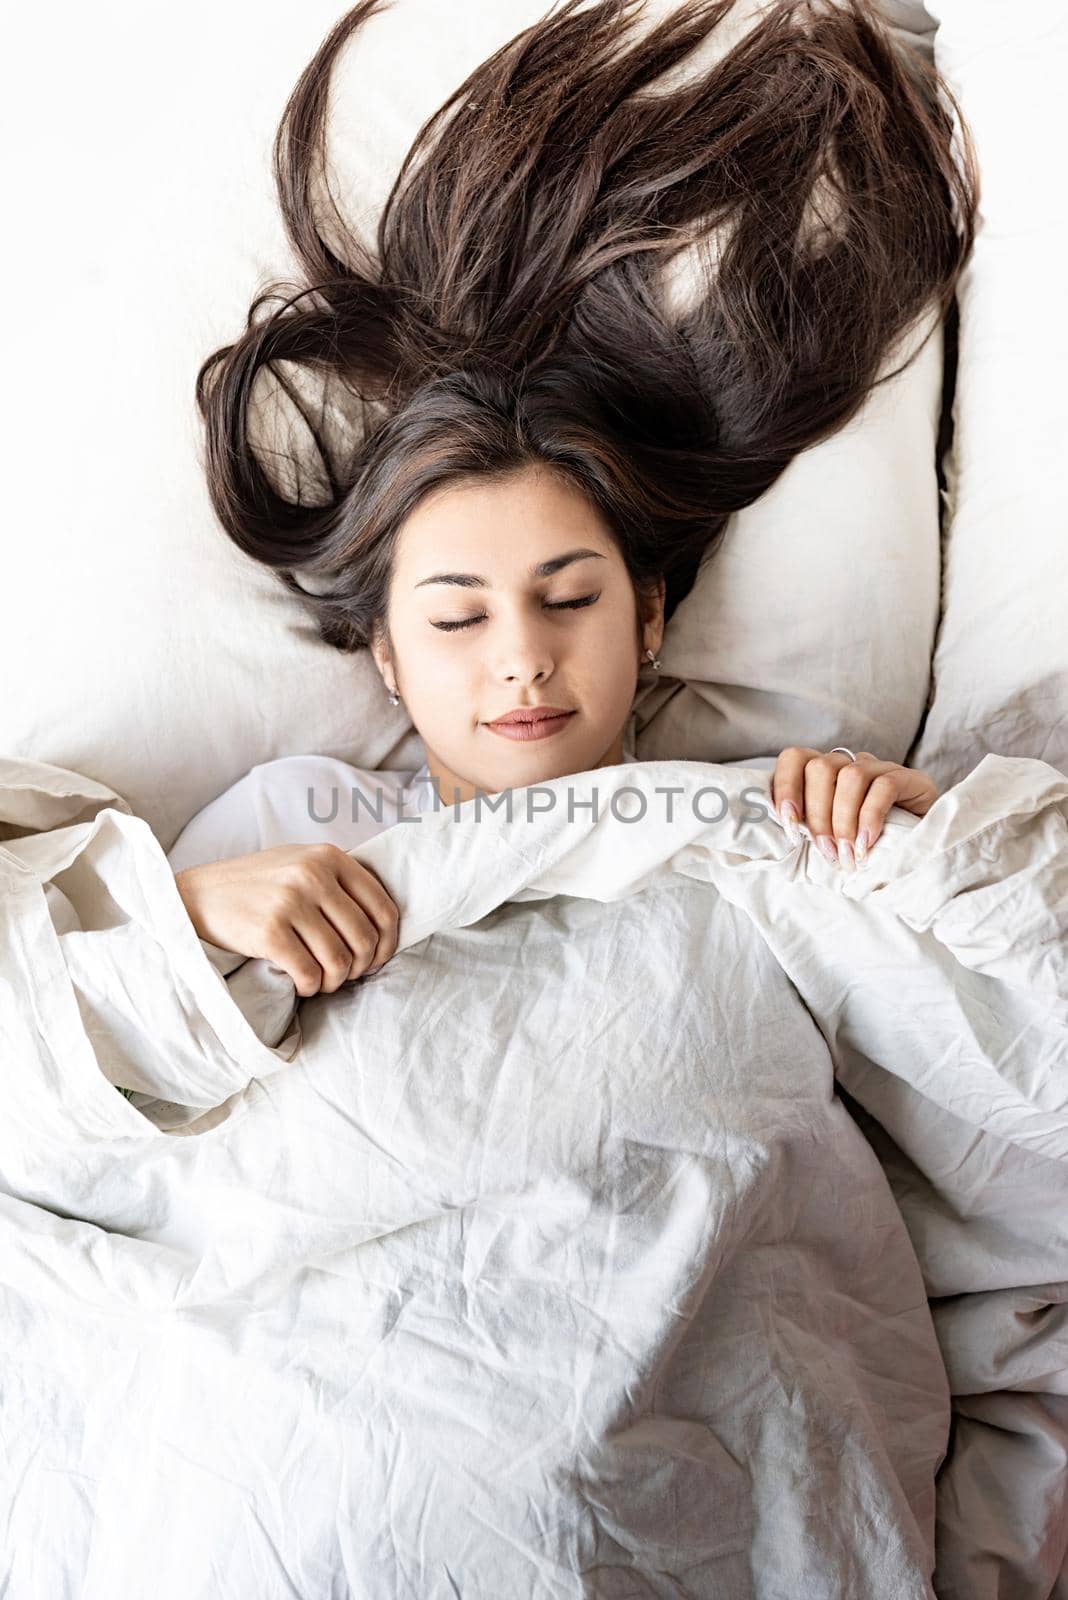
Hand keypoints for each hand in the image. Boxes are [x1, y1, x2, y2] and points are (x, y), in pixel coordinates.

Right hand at [174, 843, 399, 995]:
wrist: (197, 895)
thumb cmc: (255, 885)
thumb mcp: (300, 862)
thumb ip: (339, 881)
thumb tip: (385, 924)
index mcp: (329, 857)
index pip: (383, 908)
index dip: (388, 943)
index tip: (376, 961)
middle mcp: (313, 875)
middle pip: (365, 938)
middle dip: (360, 967)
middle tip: (344, 976)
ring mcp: (290, 902)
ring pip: (340, 960)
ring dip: (334, 981)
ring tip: (321, 982)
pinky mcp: (269, 931)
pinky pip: (309, 973)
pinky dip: (310, 987)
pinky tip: (302, 984)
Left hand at [770, 747, 939, 869]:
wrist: (923, 857)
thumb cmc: (867, 851)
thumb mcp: (832, 840)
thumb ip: (809, 833)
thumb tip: (780, 841)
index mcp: (826, 775)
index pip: (796, 758)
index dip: (786, 786)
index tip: (789, 823)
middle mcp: (852, 765)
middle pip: (821, 768)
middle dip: (818, 815)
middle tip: (827, 852)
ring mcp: (882, 769)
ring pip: (851, 775)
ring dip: (844, 819)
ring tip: (848, 854)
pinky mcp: (911, 779)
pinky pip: (885, 786)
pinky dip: (870, 817)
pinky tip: (867, 844)